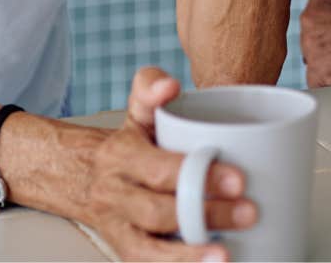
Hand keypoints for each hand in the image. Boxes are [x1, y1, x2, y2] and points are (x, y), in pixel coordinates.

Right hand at [82, 68, 256, 260]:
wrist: (82, 177)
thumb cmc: (127, 144)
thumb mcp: (136, 110)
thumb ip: (151, 87)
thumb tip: (170, 85)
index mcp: (121, 157)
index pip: (160, 169)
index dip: (199, 177)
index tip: (239, 179)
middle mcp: (115, 195)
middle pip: (157, 212)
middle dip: (205, 215)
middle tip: (249, 212)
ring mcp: (118, 228)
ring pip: (146, 251)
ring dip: (187, 257)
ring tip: (225, 257)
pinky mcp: (125, 251)